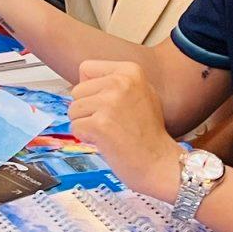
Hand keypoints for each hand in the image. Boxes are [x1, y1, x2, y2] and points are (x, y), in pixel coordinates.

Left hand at [68, 61, 180, 198]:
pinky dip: (85, 137)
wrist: (160, 162)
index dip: (90, 89)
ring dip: (85, 123)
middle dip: (86, 109)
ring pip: (73, 109)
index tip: (106, 104)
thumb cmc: (150, 133)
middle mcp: (120, 82)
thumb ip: (115, 82)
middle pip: (77, 90)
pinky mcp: (100, 124)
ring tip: (109, 132)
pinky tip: (105, 141)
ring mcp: (110, 102)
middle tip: (110, 122)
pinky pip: (75, 127)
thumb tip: (85, 80)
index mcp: (130, 71)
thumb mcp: (141, 92)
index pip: (86, 69)